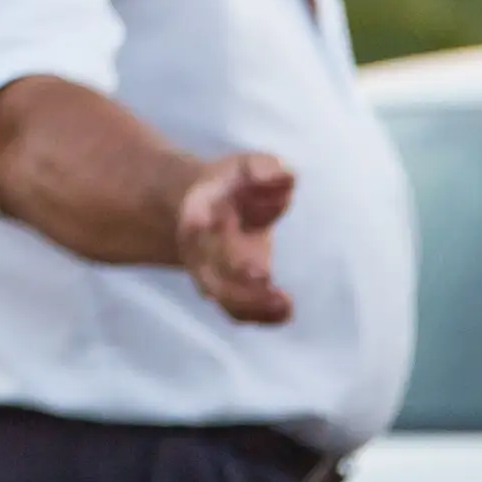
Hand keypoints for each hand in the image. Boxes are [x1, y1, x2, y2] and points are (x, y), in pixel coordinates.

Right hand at [178, 151, 297, 324]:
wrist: (215, 208)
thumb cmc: (236, 185)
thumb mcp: (248, 165)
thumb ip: (264, 166)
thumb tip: (280, 174)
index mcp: (199, 209)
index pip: (195, 218)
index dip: (199, 222)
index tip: (208, 224)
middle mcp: (200, 247)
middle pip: (208, 264)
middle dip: (233, 270)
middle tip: (263, 273)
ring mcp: (211, 273)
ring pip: (223, 296)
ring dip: (251, 303)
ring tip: (285, 304)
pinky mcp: (229, 290)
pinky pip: (239, 311)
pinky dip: (261, 315)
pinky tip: (286, 312)